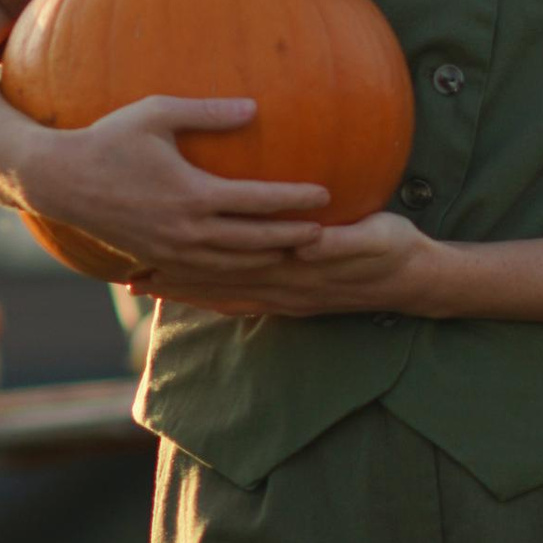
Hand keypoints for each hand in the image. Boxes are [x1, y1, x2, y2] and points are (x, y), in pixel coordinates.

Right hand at [14, 96, 328, 283]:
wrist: (58, 181)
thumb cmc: (108, 138)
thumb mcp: (156, 113)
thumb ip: (207, 112)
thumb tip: (254, 108)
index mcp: (193, 195)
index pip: (257, 201)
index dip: (294, 199)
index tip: (326, 193)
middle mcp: (187, 231)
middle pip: (255, 240)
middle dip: (293, 237)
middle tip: (328, 232)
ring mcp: (173, 251)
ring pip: (235, 264)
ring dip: (269, 259)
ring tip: (298, 251)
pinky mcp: (159, 261)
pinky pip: (207, 274)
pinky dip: (236, 273)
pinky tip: (253, 267)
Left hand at [133, 209, 446, 319]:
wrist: (414, 279)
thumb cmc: (393, 248)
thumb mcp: (371, 239)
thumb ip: (339, 242)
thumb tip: (309, 241)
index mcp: (294, 270)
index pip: (230, 268)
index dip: (190, 265)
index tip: (153, 257)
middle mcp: (282, 290)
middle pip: (216, 287)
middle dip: (172, 282)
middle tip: (128, 279)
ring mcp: (286, 299)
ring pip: (224, 297)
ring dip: (185, 294)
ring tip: (145, 290)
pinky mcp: (294, 301)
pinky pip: (244, 303)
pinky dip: (214, 301)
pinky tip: (195, 299)